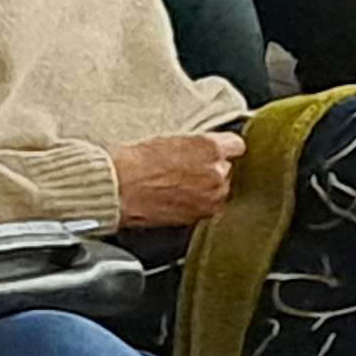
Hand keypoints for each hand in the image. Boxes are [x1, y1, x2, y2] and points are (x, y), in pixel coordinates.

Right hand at [111, 131, 242, 227]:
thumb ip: (200, 145)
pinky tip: (179, 198)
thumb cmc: (136, 162)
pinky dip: (199, 204)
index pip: (238, 145)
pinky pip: (210, 207)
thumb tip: (211, 149)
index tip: (216, 151)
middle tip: (190, 170)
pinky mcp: (200, 217)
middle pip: (230, 170)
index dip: (224, 148)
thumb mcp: (172, 139)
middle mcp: (217, 173)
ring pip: (221, 190)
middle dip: (214, 170)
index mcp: (212, 148)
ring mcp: (211, 198)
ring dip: (209, 189)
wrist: (118, 187)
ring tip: (181, 186)